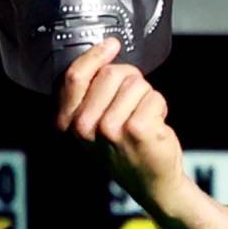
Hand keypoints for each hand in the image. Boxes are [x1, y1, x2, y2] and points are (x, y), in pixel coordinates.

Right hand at [55, 39, 187, 212]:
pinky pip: (153, 96)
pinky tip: (155, 125)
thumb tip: (106, 51)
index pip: (74, 77)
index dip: (94, 56)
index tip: (111, 45)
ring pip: (135, 84)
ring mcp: (110, 128)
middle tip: (135, 101)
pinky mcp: (137, 129)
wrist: (151, 182)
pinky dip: (159, 106)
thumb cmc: (125, 149)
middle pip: (109, 74)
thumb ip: (90, 93)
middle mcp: (84, 127)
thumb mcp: (94, 124)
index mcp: (68, 123)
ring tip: (143, 117)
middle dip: (129, 79)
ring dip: (146, 96)